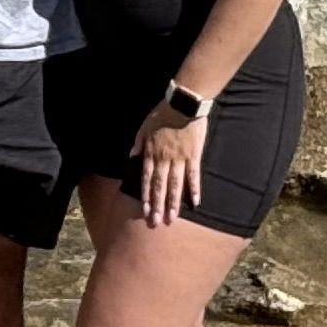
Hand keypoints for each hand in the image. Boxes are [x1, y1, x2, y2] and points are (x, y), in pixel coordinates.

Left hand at [134, 109, 207, 226]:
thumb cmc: (162, 114)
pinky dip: (194, 189)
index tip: (144, 211)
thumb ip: (138, 144)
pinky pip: (194, 175)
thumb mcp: (143, 128)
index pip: (147, 180)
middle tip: (156, 222)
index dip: (145, 196)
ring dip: (173, 203)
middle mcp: (164, 159)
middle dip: (157, 205)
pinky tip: (195, 203)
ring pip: (175, 185)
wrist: (183, 104)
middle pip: (160, 186)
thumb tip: (131, 157)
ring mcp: (180, 159)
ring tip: (172, 218)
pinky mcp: (194, 156)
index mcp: (151, 153)